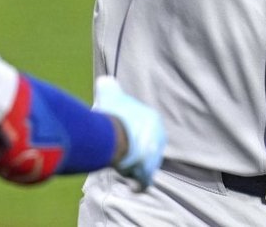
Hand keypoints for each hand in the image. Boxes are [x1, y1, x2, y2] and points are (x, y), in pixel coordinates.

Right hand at [92, 76, 165, 190]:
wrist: (115, 137)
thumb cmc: (113, 115)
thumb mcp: (109, 92)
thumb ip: (109, 86)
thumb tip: (106, 81)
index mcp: (153, 119)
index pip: (142, 125)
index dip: (128, 129)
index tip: (115, 132)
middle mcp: (159, 137)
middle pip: (144, 145)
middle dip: (132, 148)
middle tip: (117, 149)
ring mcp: (154, 157)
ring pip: (144, 163)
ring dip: (133, 165)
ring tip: (118, 164)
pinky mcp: (147, 174)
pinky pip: (143, 181)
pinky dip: (136, 183)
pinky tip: (128, 184)